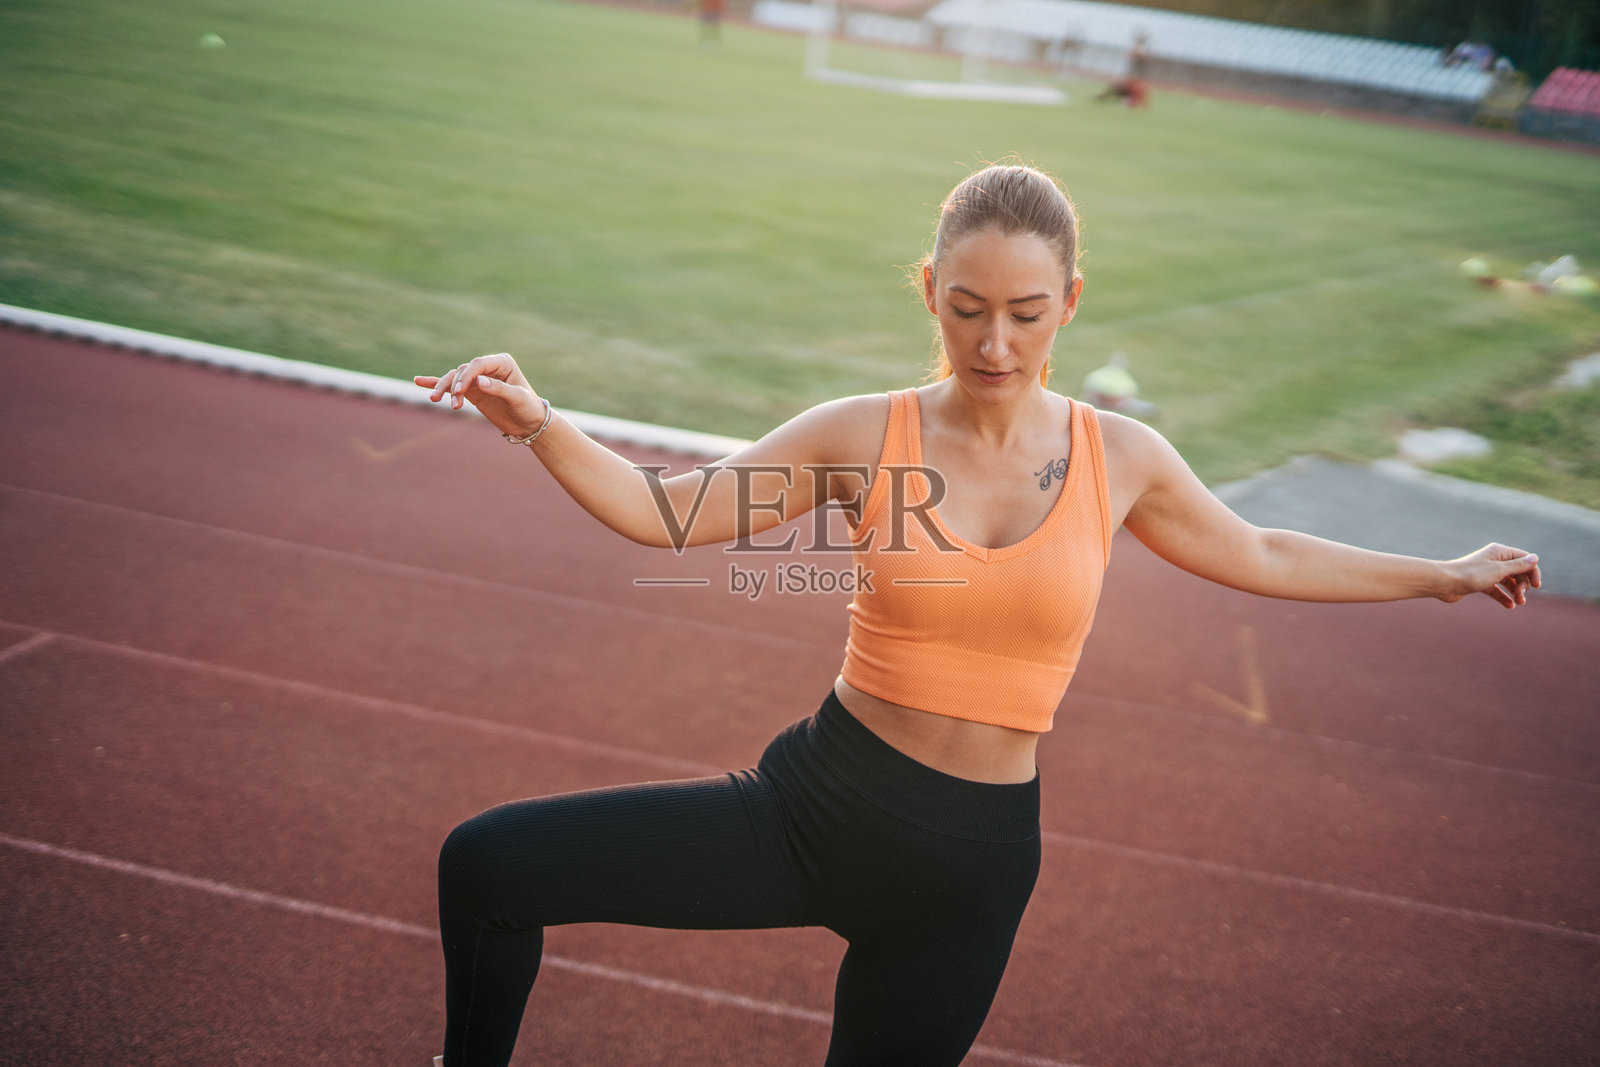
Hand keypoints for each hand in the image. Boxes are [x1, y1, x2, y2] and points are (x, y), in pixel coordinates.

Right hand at [413, 353, 546, 437]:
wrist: (529, 424)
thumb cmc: (528, 408)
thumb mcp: (518, 398)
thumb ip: (500, 389)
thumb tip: (479, 381)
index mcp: (502, 362)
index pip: (478, 364)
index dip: (466, 376)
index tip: (459, 391)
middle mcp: (488, 367)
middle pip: (463, 371)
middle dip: (453, 384)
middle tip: (451, 402)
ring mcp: (478, 378)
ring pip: (455, 378)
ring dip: (444, 388)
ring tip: (436, 400)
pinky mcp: (472, 391)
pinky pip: (452, 386)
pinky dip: (436, 383)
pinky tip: (418, 381)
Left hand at [1437, 543, 1540, 608]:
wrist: (1444, 583)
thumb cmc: (1471, 574)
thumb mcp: (1499, 570)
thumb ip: (1518, 566)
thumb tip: (1535, 558)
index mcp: (1500, 552)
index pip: (1524, 559)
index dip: (1533, 571)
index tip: (1536, 586)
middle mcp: (1494, 560)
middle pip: (1517, 571)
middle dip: (1523, 583)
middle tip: (1521, 595)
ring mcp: (1487, 572)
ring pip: (1508, 581)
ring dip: (1515, 591)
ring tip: (1519, 603)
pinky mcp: (1480, 583)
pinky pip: (1497, 590)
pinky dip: (1504, 597)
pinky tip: (1510, 606)